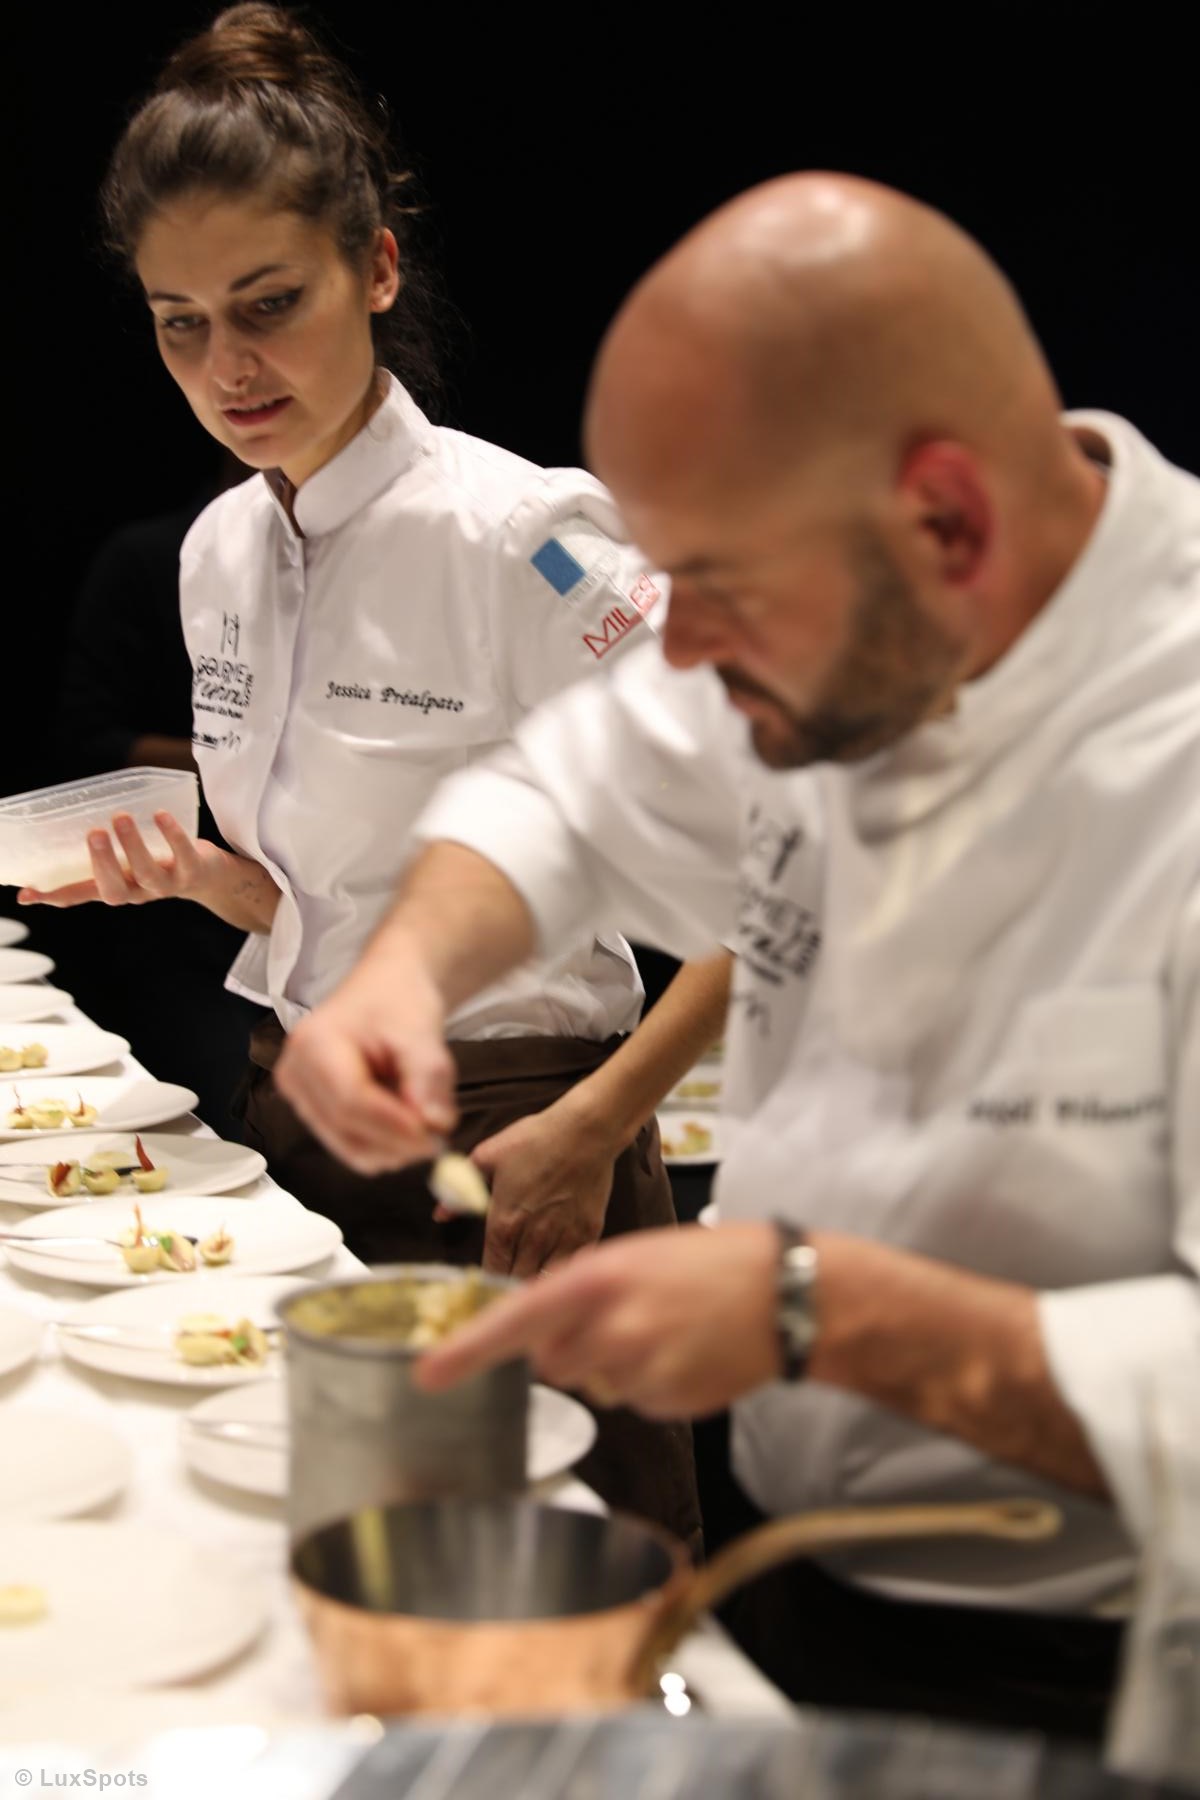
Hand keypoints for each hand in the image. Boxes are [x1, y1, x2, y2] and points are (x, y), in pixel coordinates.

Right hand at [18, 812, 227, 907]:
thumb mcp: (128, 863)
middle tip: (93, 833)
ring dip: (133, 845)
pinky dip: (172, 835)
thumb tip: (72, 827)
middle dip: (101, 863)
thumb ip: (104, 854)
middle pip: (114, 891)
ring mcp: (166, 885)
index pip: (80, 896)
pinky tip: (160, 814)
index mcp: (116, 887)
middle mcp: (137, 892)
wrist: (215, 879)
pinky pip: (183, 856)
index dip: (54, 896)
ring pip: (147, 874)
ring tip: (120, 817)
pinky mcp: (193, 872)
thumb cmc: (160, 863)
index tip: (27, 893)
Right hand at [275, 953, 457, 1173]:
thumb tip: (434, 1125)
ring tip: (425, 1119)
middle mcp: (295, 1074)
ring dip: (394, 1147)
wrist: (384, 992)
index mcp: (313, 1044)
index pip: (350, 1101)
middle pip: (346, 1129)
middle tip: (441, 1138)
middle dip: (398, 1142)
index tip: (435, 1137)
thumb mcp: (421, 1031)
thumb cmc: (398, 1002)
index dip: (393, 1126)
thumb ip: (429, 1077)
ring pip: (349, 1146)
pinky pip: (350, 1145)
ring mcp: (299, 1098)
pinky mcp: (312, 1113)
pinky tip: (405, 1120)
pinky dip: (384, 1144)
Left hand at [416, 1221, 783, 1417]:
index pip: (514, 1320)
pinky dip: (652, 1382)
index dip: (466, 1351)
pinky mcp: (667, 1401)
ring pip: (596, 1384)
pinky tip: (687, 1351)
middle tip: (620, 1318)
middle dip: (570, 1348)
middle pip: (551, 1362)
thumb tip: (544, 1332)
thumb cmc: (711, 1263)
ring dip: (616, 1365)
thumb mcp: (636, 1255)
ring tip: (666, 1329)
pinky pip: (635, 1401)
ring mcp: (640, 1369)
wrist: (787, 1293)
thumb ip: (584, 1290)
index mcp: (597, 1279)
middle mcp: (611, 1328)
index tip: (427, 1375)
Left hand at [454, 1101, 617, 1277]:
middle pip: (517, 1281)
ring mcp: (563, 1238)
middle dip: (510, 1289)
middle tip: (507, 1291)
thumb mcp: (487, 1156)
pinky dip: (563, 1274)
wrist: (585, 1131)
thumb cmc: (535, 1139)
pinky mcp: (588, 1234)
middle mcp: (532, 1238)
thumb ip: (461, 1187)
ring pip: (545, 1279)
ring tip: (531, 1287)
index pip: (491, 1272)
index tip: (486, 1287)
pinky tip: (558, 1274)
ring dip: (536, 1284)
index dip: (487, 1284)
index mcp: (503, 1223)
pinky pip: (572, 1267)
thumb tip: (440, 1213)